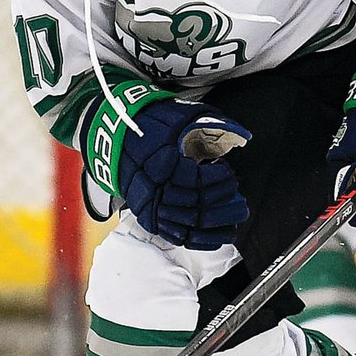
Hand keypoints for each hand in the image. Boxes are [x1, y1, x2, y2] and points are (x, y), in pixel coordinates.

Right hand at [81, 81, 249, 249]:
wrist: (112, 134)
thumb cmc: (149, 122)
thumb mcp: (180, 114)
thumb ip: (212, 124)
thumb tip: (242, 135)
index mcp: (161, 161)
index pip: (196, 179)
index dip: (218, 179)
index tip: (228, 173)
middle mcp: (153, 186)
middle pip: (195, 206)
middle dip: (224, 207)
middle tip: (241, 204)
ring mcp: (149, 204)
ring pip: (187, 225)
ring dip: (216, 225)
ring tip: (234, 221)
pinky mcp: (147, 215)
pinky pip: (175, 235)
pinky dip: (198, 240)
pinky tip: (217, 237)